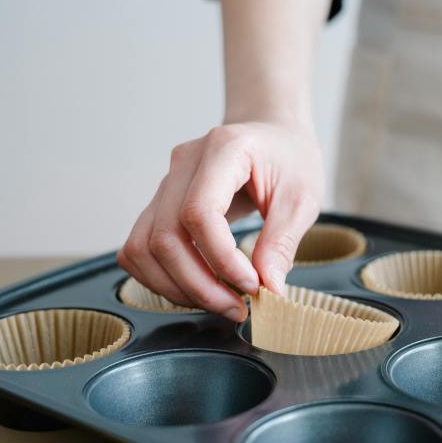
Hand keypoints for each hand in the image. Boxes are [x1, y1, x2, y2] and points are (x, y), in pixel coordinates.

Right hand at [118, 120, 322, 320]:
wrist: (272, 135)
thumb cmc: (289, 158)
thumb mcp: (302, 198)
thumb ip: (283, 242)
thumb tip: (268, 288)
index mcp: (222, 150)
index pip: (199, 213)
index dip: (221, 259)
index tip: (252, 284)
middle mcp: (184, 164)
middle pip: (164, 237)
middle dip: (199, 285)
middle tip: (237, 307)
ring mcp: (165, 183)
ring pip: (142, 248)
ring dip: (176, 287)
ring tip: (219, 302)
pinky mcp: (159, 204)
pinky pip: (139, 249)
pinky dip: (161, 278)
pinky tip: (197, 288)